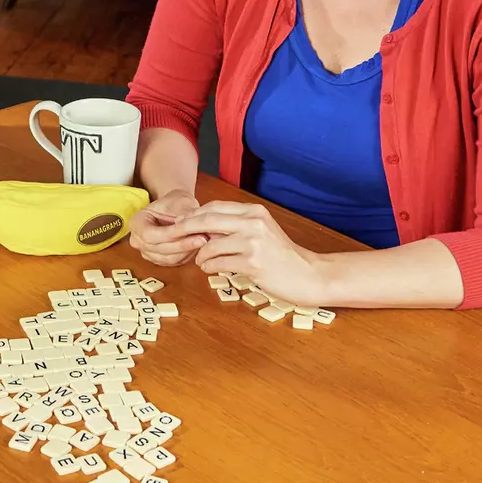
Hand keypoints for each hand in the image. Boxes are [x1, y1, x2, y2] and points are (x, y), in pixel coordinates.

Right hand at [128, 189, 204, 265]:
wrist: (176, 208)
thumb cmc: (175, 203)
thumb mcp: (179, 202)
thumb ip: (182, 214)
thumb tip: (188, 224)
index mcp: (136, 223)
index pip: (149, 235)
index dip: (169, 235)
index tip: (188, 231)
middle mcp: (138, 240)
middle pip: (158, 249)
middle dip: (182, 244)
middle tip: (202, 238)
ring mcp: (148, 252)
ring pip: (168, 258)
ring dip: (187, 251)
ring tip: (203, 241)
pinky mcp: (160, 259)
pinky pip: (174, 262)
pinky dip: (187, 255)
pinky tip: (198, 247)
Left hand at [169, 201, 326, 305]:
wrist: (308, 275)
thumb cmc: (282, 255)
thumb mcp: (261, 231)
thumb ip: (235, 226)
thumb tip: (202, 227)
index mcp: (254, 211)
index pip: (214, 207)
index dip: (193, 215)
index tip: (180, 223)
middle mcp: (253, 222)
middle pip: (207, 220)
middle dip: (185, 228)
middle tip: (173, 236)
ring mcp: (253, 242)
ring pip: (210, 244)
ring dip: (199, 254)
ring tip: (200, 260)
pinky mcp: (252, 263)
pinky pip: (218, 263)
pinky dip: (209, 266)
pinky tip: (210, 268)